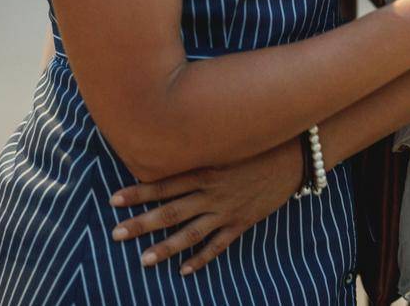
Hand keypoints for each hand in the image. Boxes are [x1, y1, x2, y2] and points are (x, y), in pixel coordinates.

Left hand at [109, 139, 299, 273]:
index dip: (138, 192)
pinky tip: (184, 271)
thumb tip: (172, 138)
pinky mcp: (242, 222)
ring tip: (143, 260)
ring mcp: (227, 210)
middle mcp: (212, 192)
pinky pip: (218, 244)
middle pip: (170, 211)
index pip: (164, 184)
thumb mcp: (226, 141)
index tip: (113, 199)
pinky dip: (201, 258)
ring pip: (190, 233)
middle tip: (116, 233)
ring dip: (165, 247)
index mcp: (205, 169)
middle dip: (141, 223)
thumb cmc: (258, 142)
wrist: (295, 155)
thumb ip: (200, 145)